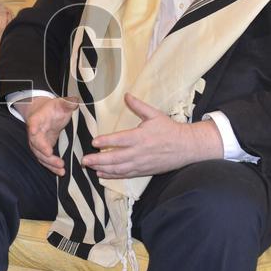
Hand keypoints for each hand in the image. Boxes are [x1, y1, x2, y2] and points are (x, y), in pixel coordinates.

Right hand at [16, 96, 79, 175]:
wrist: (45, 115)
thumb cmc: (53, 109)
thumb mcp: (61, 104)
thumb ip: (67, 103)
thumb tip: (74, 101)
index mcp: (37, 118)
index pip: (33, 122)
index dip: (33, 127)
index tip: (33, 132)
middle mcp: (34, 132)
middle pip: (36, 143)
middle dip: (44, 151)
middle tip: (54, 157)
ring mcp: (37, 142)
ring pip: (40, 155)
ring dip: (49, 163)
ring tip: (61, 169)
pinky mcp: (43, 150)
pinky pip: (45, 160)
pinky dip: (51, 167)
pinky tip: (61, 172)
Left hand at [82, 94, 222, 178]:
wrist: (186, 147)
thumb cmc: (169, 129)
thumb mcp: (154, 114)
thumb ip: (138, 106)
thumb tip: (126, 95)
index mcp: (140, 137)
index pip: (119, 140)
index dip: (106, 141)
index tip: (94, 142)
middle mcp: (139, 152)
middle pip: (115, 158)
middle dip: (98, 159)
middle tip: (84, 160)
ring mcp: (141, 163)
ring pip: (119, 168)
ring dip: (103, 168)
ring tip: (89, 167)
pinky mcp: (144, 171)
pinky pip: (126, 175)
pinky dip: (113, 175)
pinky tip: (102, 174)